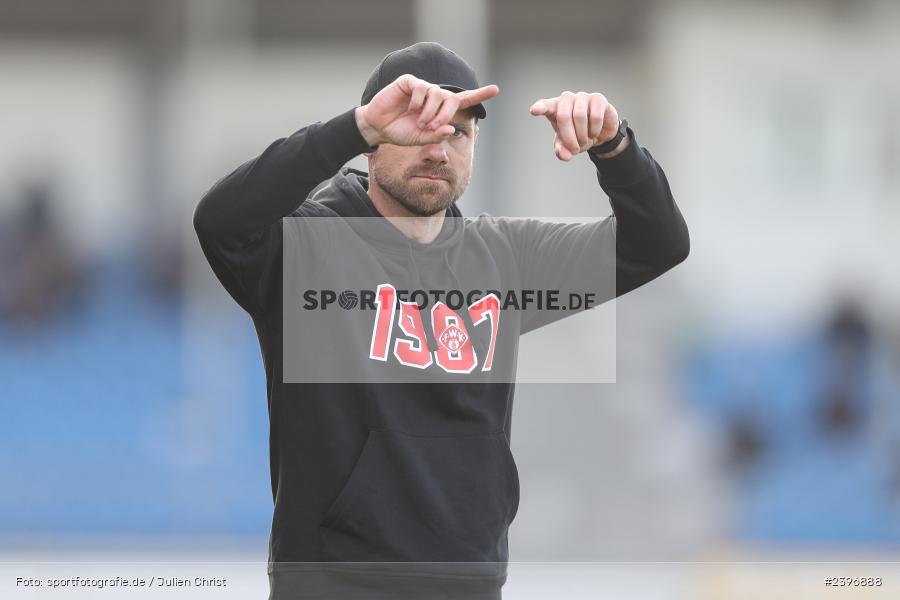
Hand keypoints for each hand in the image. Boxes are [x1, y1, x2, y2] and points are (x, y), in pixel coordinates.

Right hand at [355, 74, 498, 146]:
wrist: (379, 128)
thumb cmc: (401, 132)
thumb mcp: (421, 138)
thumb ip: (437, 135)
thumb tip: (451, 129)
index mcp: (440, 109)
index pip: (463, 100)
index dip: (479, 94)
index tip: (496, 89)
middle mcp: (433, 96)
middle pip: (451, 98)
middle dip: (446, 114)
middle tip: (433, 126)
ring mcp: (421, 87)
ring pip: (437, 93)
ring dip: (430, 111)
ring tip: (420, 121)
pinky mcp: (408, 82)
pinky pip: (420, 87)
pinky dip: (417, 101)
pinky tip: (409, 108)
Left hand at [529, 91, 619, 160]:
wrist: (599, 133)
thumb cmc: (578, 135)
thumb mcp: (567, 145)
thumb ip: (561, 150)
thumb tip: (564, 155)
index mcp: (554, 108)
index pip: (545, 105)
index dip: (540, 107)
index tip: (534, 111)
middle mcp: (566, 99)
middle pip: (563, 116)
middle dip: (569, 137)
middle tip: (575, 149)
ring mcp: (582, 97)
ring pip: (580, 116)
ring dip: (583, 135)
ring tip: (585, 140)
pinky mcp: (598, 99)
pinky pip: (595, 116)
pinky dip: (594, 130)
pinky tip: (594, 133)